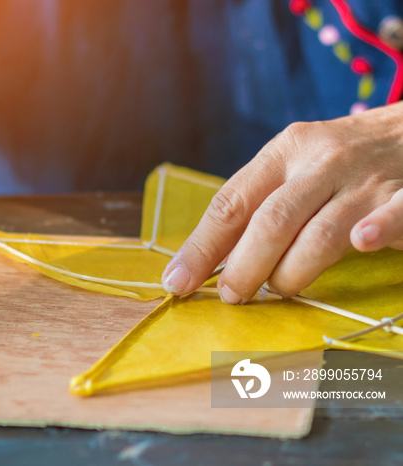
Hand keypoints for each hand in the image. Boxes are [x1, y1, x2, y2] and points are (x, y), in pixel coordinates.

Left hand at [161, 102, 402, 303]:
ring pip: (322, 232)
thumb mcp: (292, 168)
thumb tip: (209, 262)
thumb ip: (256, 208)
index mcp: (283, 153)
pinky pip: (393, 214)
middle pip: (271, 220)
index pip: (231, 203)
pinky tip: (361, 243)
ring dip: (292, 271)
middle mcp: (321, 162)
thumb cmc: (338, 162)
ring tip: (279, 289)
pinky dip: (377, 229)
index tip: (177, 281)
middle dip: (244, 266)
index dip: (201, 246)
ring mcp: (365, 179)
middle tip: (231, 296)